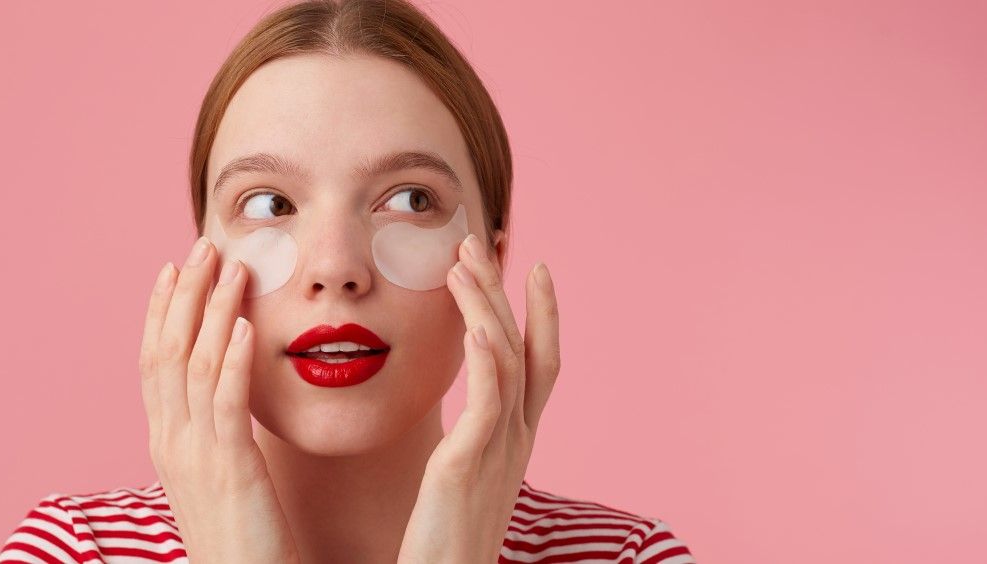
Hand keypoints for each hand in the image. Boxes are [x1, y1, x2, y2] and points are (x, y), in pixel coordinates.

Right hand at [139, 237, 300, 563]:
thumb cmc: (239, 539)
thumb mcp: (218, 478)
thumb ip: (216, 435)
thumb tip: (224, 401)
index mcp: (167, 442)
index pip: (155, 362)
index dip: (162, 312)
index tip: (173, 268)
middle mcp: (171, 443)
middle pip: (168, 351)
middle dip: (184, 295)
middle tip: (202, 245)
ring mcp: (195, 456)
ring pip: (195, 368)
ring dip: (213, 312)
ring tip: (233, 266)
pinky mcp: (229, 471)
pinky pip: (227, 405)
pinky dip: (233, 360)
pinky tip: (246, 325)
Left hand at [397, 233, 561, 562]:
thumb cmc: (446, 539)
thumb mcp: (466, 478)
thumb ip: (470, 441)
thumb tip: (461, 418)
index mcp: (517, 439)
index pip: (539, 361)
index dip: (540, 312)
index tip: (531, 266)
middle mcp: (517, 439)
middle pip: (524, 346)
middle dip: (504, 290)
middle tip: (480, 241)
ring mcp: (499, 451)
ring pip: (505, 359)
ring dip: (485, 305)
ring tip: (461, 262)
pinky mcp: (470, 465)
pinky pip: (489, 402)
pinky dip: (485, 359)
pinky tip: (473, 325)